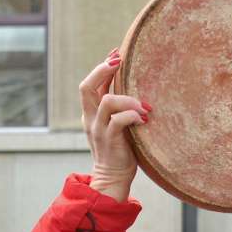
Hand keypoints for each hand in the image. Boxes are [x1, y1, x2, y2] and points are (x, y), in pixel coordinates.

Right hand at [79, 50, 149, 201]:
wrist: (113, 177)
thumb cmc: (120, 150)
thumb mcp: (117, 124)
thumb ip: (119, 109)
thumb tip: (134, 89)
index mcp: (90, 113)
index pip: (91, 83)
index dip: (102, 67)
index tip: (116, 54)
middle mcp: (91, 118)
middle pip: (87, 86)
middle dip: (103, 70)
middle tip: (120, 62)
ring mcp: (99, 129)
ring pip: (107, 101)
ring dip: (128, 99)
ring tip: (144, 107)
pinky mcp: (109, 140)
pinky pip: (119, 120)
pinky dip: (132, 115)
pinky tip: (144, 119)